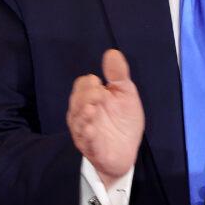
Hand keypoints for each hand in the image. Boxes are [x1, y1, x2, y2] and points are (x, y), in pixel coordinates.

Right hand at [67, 49, 143, 188]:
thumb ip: (118, 75)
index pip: (82, 85)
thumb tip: (112, 52)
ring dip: (84, 115)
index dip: (90, 83)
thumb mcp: (125, 94)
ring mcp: (85, 131)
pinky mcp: (92, 148)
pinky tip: (91, 129)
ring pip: (78, 121)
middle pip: (77, 101)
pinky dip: (87, 135)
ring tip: (91, 109)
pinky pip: (86, 140)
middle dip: (86, 97)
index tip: (101, 83)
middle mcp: (83, 114)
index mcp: (90, 99)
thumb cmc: (123, 121)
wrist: (126, 151)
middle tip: (99, 95)